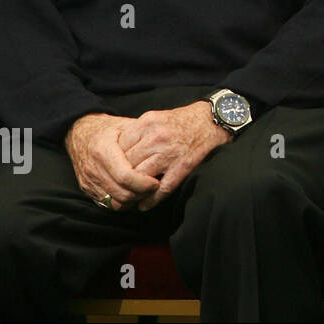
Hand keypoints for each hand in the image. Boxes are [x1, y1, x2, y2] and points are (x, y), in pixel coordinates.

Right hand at [65, 113, 161, 210]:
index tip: (156, 181)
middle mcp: (93, 168)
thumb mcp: (126, 126)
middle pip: (122, 193)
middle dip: (142, 194)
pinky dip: (123, 202)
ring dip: (134, 200)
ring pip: (115, 203)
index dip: (144, 183)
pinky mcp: (87, 189)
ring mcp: (88, 180)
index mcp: (102, 150)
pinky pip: (107, 204)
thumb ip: (141, 139)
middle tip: (154, 187)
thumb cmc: (108, 129)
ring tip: (145, 190)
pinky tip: (133, 192)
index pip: (125, 176)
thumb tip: (162, 151)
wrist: (80, 133)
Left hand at [118, 102, 232, 210]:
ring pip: (141, 178)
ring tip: (129, 198)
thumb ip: (136, 133)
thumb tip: (115, 152)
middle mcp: (156, 138)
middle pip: (127, 164)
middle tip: (116, 188)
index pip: (119, 147)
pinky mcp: (183, 166)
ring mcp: (170, 153)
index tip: (112, 170)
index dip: (113, 162)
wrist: (211, 121)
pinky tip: (144, 205)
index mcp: (146, 123)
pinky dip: (151, 200)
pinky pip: (162, 188)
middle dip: (121, 178)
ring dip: (133, 191)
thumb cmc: (181, 121)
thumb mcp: (154, 118)